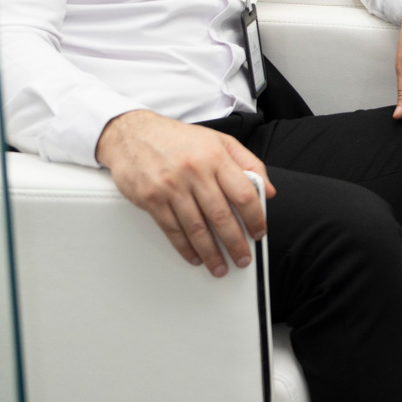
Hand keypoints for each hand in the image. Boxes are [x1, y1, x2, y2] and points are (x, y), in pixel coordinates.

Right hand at [96, 109, 274, 276]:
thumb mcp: (219, 140)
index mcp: (215, 156)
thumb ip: (248, 163)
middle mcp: (194, 172)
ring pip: (196, 228)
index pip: (243, 193)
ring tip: (220, 267)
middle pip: (221, 216)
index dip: (255, 217)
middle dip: (235, 243)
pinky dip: (185, 247)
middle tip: (243, 259)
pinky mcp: (151, 199)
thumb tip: (268, 190)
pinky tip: (194, 256)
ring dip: (210, 253)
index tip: (259, 232)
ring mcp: (171, 186)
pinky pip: (172, 229)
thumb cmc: (178, 138)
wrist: (133, 134)